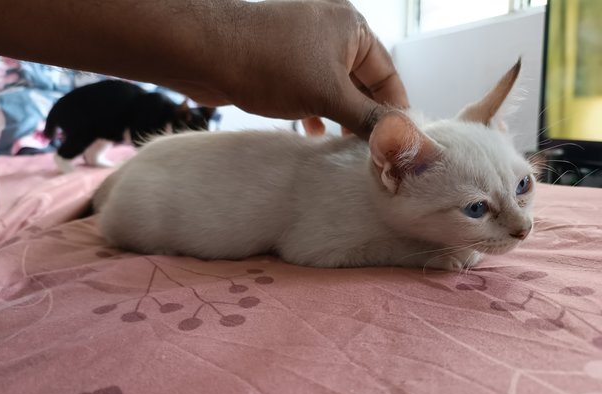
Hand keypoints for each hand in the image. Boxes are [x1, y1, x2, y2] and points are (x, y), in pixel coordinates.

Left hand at [191, 0, 408, 138]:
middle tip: (370, 152)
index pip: (388, 75)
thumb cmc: (268, 62)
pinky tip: (311, 135)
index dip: (394, 110)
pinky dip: (315, 113)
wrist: (205, 53)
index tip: (398, 142)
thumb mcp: (326, 94)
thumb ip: (366, 116)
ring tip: (342, 149)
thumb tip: (398, 136)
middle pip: (361, 85)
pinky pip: (310, 92)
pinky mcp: (283, 65)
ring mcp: (305, 49)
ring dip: (339, 119)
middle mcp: (332, 34)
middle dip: (364, 118)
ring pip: (334, 92)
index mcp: (352, 30)